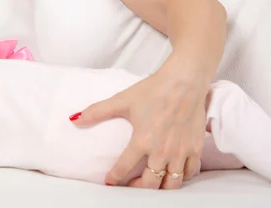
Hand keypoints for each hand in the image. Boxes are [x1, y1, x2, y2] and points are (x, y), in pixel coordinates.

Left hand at [72, 56, 208, 188]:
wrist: (184, 81)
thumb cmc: (154, 90)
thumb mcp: (122, 100)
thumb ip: (97, 111)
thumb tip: (75, 118)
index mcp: (142, 141)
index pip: (124, 168)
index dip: (114, 178)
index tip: (110, 182)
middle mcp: (162, 151)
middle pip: (150, 184)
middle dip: (138, 188)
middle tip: (131, 185)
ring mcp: (181, 151)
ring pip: (171, 183)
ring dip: (160, 186)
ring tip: (152, 182)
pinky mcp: (196, 148)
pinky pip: (190, 172)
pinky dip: (181, 176)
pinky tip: (174, 171)